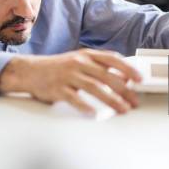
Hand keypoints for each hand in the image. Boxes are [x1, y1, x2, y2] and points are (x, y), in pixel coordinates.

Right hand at [0, 49, 141, 114]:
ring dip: (111, 100)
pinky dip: (84, 106)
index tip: (139, 79)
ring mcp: (68, 75)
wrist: (29, 71)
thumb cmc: (58, 68)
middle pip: (106, 76)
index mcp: (86, 55)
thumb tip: (123, 78)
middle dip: (123, 90)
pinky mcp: (57, 88)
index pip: (112, 59)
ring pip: (94, 87)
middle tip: (134, 101)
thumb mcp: (80, 62)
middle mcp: (78, 63)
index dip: (127, 69)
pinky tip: (94, 113)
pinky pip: (73, 98)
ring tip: (122, 109)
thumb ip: (100, 68)